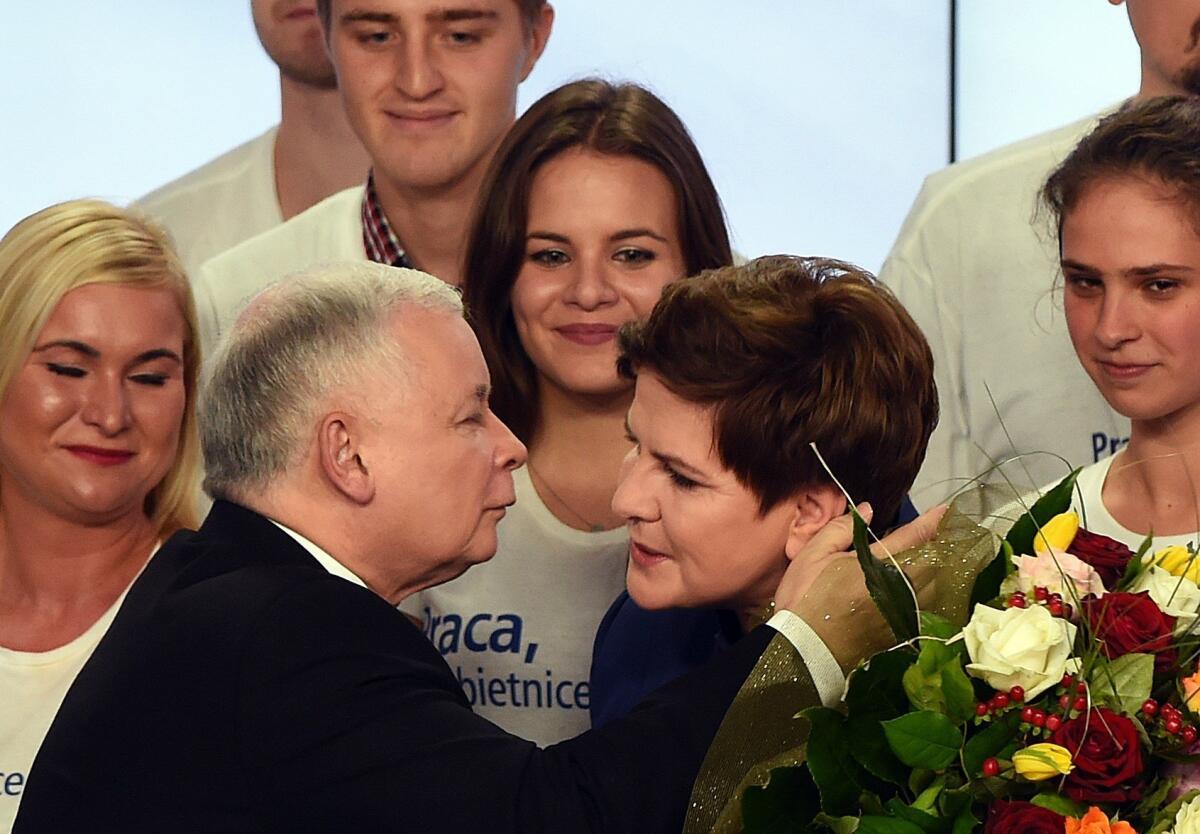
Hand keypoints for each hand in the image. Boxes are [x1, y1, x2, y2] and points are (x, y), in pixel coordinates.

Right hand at [774, 503, 946, 672]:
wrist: (804, 649)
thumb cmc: (805, 598)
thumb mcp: (813, 555)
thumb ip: (840, 529)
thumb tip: (868, 510)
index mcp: (874, 567)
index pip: (912, 538)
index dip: (931, 522)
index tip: (945, 510)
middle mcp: (896, 589)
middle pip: (932, 562)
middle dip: (941, 543)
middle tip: (946, 529)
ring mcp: (900, 612)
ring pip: (934, 585)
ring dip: (939, 567)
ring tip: (940, 552)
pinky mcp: (899, 630)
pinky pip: (925, 604)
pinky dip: (931, 589)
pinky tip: (926, 582)